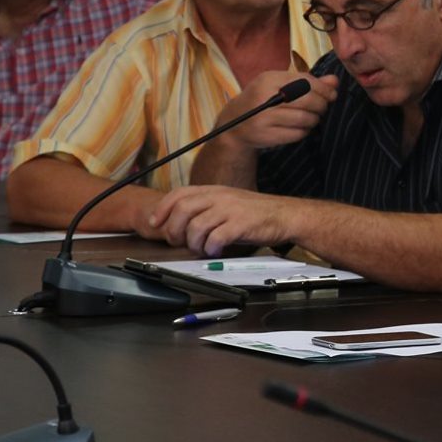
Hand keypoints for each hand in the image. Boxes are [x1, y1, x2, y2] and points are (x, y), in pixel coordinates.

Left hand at [149, 185, 296, 255]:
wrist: (286, 215)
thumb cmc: (256, 213)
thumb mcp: (228, 203)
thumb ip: (206, 209)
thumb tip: (183, 224)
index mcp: (214, 191)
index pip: (179, 194)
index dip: (162, 209)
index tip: (155, 222)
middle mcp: (220, 197)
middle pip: (183, 210)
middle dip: (174, 230)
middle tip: (179, 242)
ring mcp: (230, 210)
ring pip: (196, 227)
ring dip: (194, 243)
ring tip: (202, 248)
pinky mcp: (241, 224)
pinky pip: (216, 238)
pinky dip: (211, 248)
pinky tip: (216, 251)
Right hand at [215, 69, 337, 151]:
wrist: (236, 124)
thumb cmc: (264, 100)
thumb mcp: (280, 85)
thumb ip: (308, 82)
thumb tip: (334, 81)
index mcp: (268, 79)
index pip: (305, 81)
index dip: (323, 89)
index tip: (332, 94)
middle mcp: (264, 97)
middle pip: (307, 100)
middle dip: (322, 105)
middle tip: (323, 107)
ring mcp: (264, 118)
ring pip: (304, 118)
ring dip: (315, 119)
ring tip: (312, 117)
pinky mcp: (267, 135)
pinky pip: (297, 134)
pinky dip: (305, 131)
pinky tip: (301, 127)